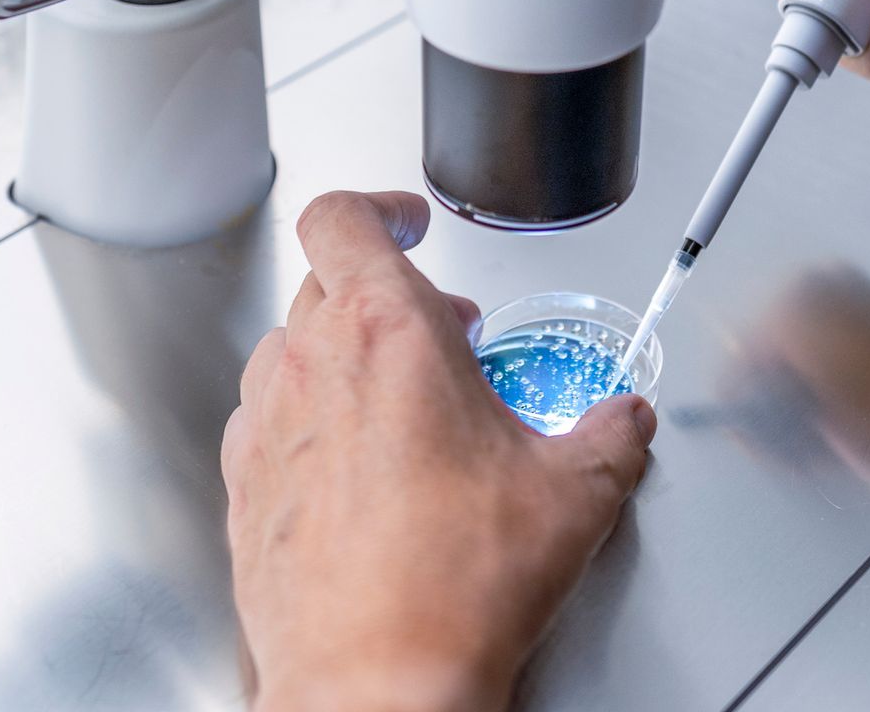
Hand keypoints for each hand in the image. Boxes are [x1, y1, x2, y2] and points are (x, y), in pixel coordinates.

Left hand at [223, 190, 656, 711]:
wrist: (374, 682)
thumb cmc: (454, 584)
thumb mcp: (574, 494)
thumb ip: (610, 434)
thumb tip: (626, 421)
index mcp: (388, 332)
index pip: (344, 216)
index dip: (378, 206)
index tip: (410, 223)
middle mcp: (313, 365)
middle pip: (325, 281)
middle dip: (387, 293)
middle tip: (442, 331)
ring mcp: (268, 426)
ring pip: (292, 349)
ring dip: (342, 356)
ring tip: (402, 403)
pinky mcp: (244, 488)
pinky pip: (269, 422)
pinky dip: (310, 423)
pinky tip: (358, 469)